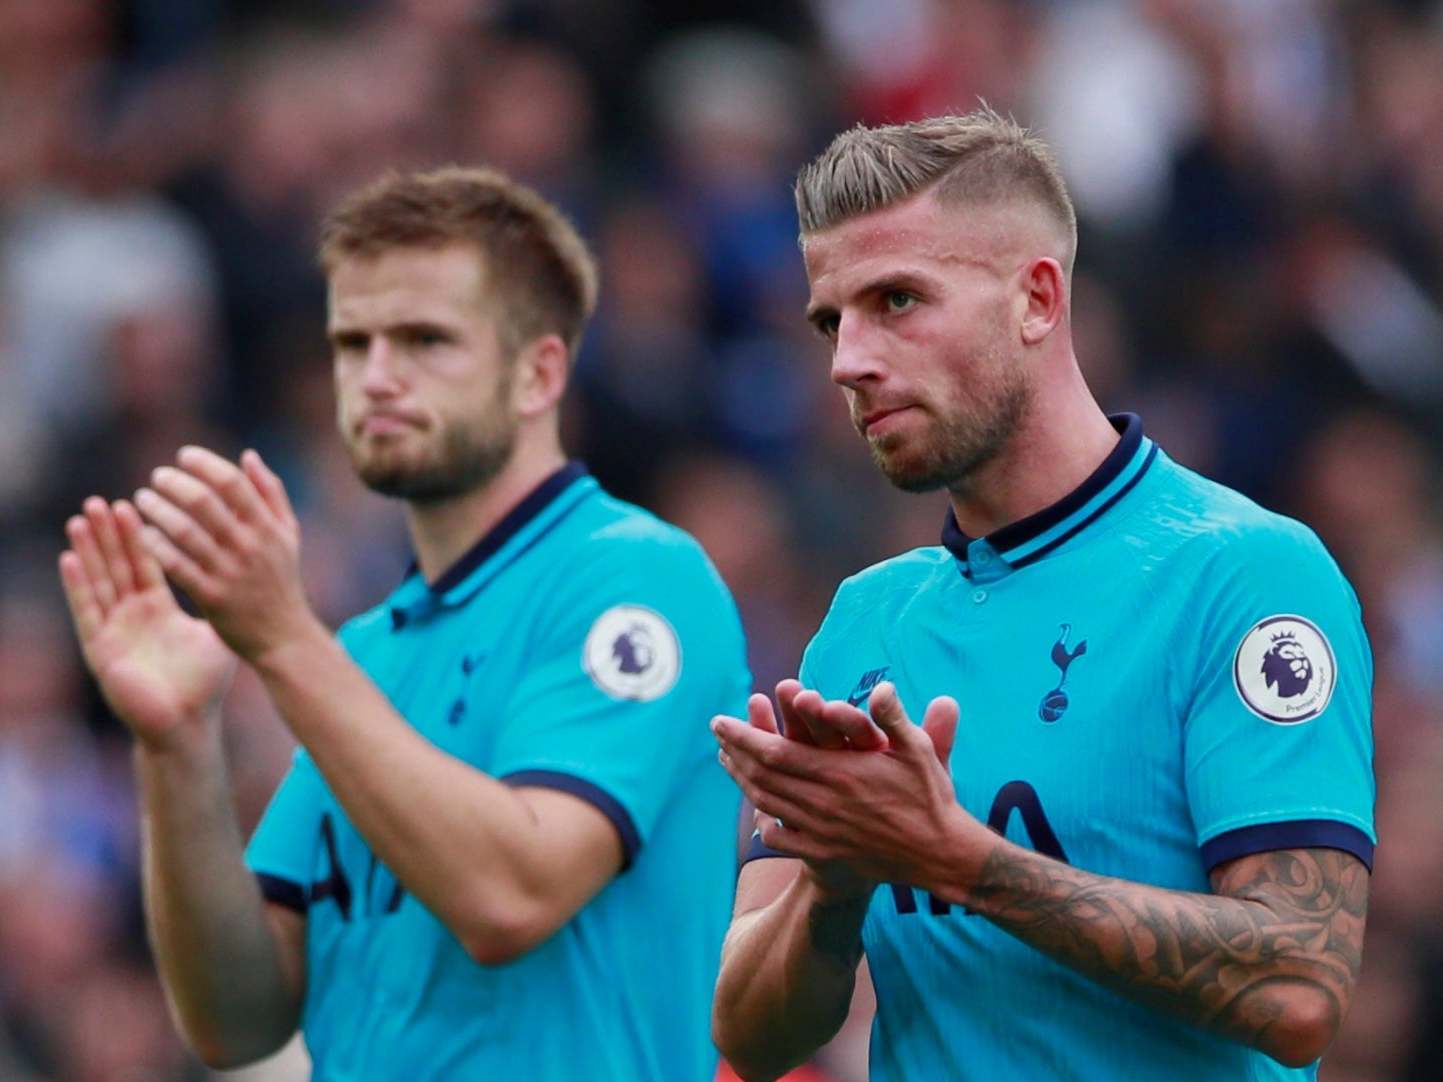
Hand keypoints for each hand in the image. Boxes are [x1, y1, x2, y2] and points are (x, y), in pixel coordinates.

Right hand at [60, 497, 235, 749]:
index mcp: (158, 609)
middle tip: (103, 499)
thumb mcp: (215, 634)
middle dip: (111, 534)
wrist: (187, 725)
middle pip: (119, 566)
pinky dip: (78, 585)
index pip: (148, 562)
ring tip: (83, 517)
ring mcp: (114, 630)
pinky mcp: (101, 649)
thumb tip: (246, 572)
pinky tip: (69, 559)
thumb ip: (223, 600)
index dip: (141, 535)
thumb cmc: (204, 685)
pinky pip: (88, 611)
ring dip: (90, 549)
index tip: (138, 500)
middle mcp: (132, 615)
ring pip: (100, 581)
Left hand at [132, 447, 318, 662]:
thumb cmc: (282, 580)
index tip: (183, 455)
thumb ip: (271, 493)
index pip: (232, 483)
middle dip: (175, 483)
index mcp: (268, 528)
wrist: (284, 636)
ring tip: (141, 499)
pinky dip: (156, 546)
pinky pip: (176, 565)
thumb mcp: (288, 534)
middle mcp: (250, 546)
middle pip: (205, 502)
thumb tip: (247, 456)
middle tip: (157, 477)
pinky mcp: (212, 597)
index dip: (205, 463)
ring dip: (158, 510)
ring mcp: (230, 572)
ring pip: (185, 531)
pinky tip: (142, 534)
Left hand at [715, 682, 969, 888]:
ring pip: (768, 803)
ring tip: (726, 760)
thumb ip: (895, 718)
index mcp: (838, 774)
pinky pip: (782, 838)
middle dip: (735, 752)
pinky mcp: (824, 853)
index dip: (743, 736)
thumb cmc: (930, 798)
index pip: (775, 752)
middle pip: (763, 776)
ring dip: (743, 780)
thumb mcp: (918, 751)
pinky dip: (764, 823)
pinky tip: (757, 812)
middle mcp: (821, 803)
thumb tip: (883, 687)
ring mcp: (820, 831)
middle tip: (716, 732)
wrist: (939, 856)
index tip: (720, 720)